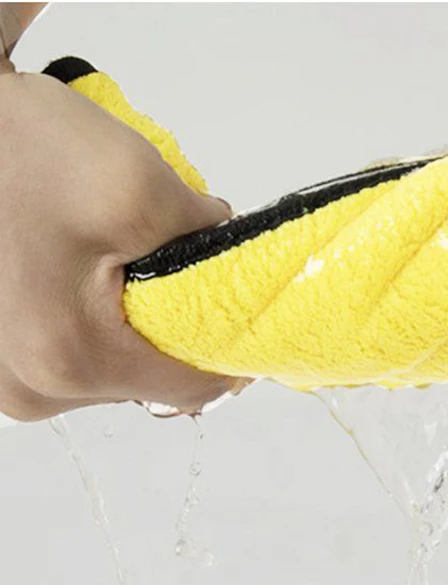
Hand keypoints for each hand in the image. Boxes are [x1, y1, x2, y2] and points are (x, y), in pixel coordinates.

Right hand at [0, 68, 239, 420]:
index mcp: (71, 358)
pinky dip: (110, 324)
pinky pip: (89, 356)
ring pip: (124, 370)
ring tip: (129, 266)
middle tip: (180, 271)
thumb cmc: (19, 150)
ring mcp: (18, 380)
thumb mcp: (138, 188)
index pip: (194, 389)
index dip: (230, 351)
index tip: (243, 314)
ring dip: (144, 326)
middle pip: (156, 382)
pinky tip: (103, 278)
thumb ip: (205, 239)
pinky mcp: (13, 361)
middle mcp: (36, 388)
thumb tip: (233, 259)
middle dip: (182, 329)